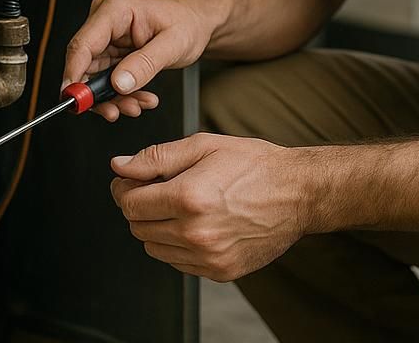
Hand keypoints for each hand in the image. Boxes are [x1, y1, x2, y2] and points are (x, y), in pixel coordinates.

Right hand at [63, 0, 223, 121]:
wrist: (197, 21)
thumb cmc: (188, 22)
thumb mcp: (173, 44)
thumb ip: (145, 64)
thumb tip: (120, 83)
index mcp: (115, 9)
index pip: (82, 45)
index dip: (74, 75)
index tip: (74, 99)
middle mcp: (105, 19)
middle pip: (84, 64)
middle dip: (99, 93)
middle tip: (115, 111)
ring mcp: (107, 35)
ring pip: (94, 75)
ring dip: (113, 96)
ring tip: (136, 105)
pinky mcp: (111, 49)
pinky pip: (106, 77)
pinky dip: (120, 92)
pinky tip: (138, 98)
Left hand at [109, 133, 308, 281]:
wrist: (298, 193)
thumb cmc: (255, 165)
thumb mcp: (204, 145)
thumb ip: (156, 157)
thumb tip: (120, 166)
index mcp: (189, 197)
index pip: (130, 204)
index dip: (124, 190)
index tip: (130, 181)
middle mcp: (196, 232)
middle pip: (138, 228)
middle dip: (140, 207)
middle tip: (157, 190)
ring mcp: (209, 256)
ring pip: (154, 249)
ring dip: (156, 227)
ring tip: (180, 206)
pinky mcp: (220, 271)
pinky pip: (178, 263)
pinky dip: (177, 245)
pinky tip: (196, 224)